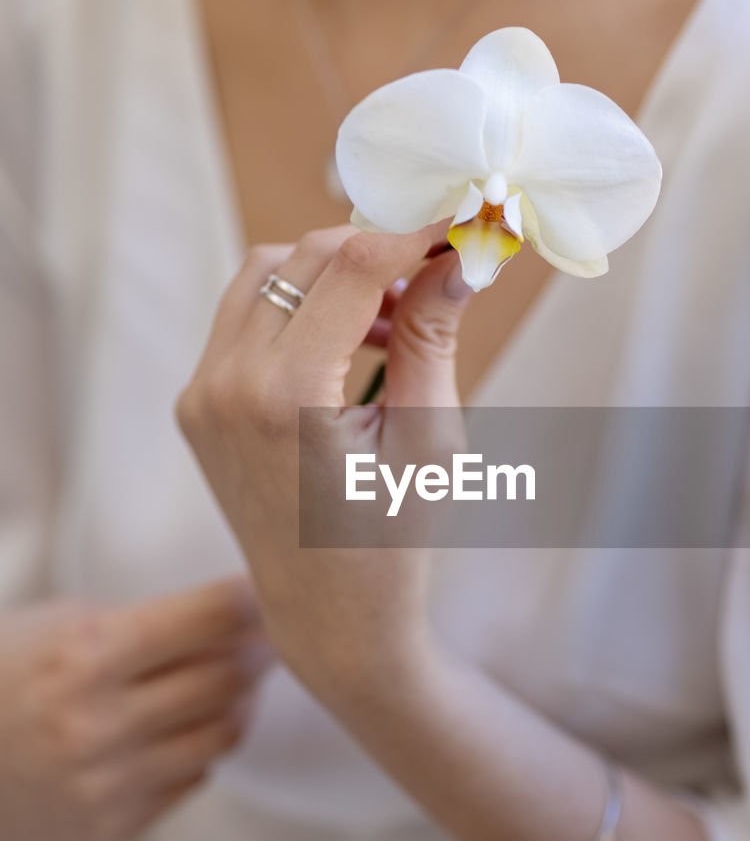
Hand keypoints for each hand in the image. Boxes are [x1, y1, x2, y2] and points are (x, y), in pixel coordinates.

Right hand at [0, 577, 272, 840]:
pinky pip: (194, 776)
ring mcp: (106, 784)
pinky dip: (200, 745)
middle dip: (260, 649)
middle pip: (227, 679)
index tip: (273, 588)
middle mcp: (98, 725)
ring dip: (242, 700)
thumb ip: (152, 622)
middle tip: (271, 633)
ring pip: (223, 733)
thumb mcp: (64, 623)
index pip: (209, 619)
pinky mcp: (113, 827)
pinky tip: (186, 723)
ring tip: (237, 677)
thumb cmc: (13, 670)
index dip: (252, 600)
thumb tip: (250, 614)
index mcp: (86, 656)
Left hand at [177, 228, 471, 699]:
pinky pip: (245, 319)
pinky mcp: (198, 405)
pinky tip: (352, 344)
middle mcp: (225, 387)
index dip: (413, 231)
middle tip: (437, 269)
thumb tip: (459, 255)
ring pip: (265, 276)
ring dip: (332, 275)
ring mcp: (201, 395)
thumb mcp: (429, 441)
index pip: (352, 266)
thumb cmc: (393, 547)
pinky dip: (298, 309)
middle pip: (303, 258)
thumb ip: (434, 336)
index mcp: (283, 398)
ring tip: (395, 317)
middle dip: (375, 249)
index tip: (460, 218)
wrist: (330, 622)